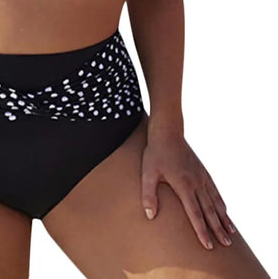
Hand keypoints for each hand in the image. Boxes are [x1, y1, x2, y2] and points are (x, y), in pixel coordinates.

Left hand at [141, 128, 236, 249]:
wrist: (168, 132)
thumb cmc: (155, 153)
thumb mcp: (148, 173)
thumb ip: (148, 194)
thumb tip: (150, 215)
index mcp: (183, 185)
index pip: (194, 213)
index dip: (201, 230)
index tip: (208, 245)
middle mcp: (196, 182)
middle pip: (209, 210)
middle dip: (217, 229)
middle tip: (225, 244)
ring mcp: (201, 176)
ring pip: (215, 201)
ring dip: (223, 218)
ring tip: (230, 232)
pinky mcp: (203, 171)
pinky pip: (215, 190)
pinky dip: (221, 202)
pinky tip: (225, 210)